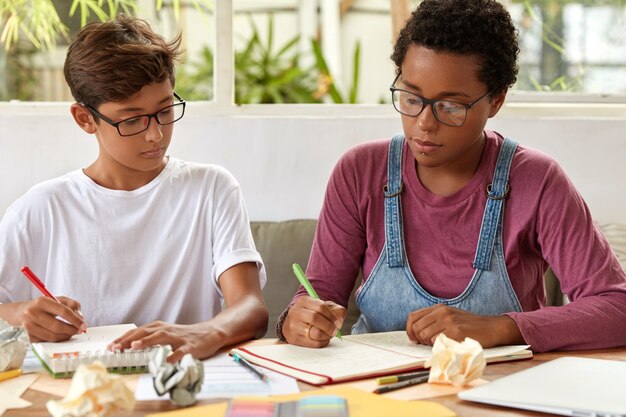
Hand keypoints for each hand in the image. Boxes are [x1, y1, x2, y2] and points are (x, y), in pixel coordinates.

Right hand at [18, 296, 86, 341]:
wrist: (18, 314)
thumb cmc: (42, 306)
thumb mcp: (56, 299)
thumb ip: (71, 304)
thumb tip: (81, 317)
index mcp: (42, 301)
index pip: (64, 311)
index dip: (76, 319)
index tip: (84, 325)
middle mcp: (32, 313)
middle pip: (58, 326)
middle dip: (72, 330)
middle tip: (80, 330)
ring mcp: (28, 326)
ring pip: (52, 336)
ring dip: (66, 336)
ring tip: (72, 333)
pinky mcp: (27, 337)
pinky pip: (47, 341)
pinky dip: (57, 339)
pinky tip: (62, 336)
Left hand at [108, 321, 217, 362]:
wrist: (210, 333)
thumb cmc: (184, 336)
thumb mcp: (165, 334)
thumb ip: (150, 339)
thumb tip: (129, 347)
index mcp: (159, 327)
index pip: (137, 331)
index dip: (123, 338)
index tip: (110, 347)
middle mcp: (167, 330)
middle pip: (145, 332)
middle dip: (129, 339)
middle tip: (115, 348)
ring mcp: (178, 338)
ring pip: (161, 337)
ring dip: (147, 341)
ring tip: (135, 346)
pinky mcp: (190, 346)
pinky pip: (181, 351)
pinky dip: (173, 355)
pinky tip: (167, 361)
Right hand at [282, 296, 345, 347]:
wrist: (295, 322)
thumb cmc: (312, 313)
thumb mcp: (324, 307)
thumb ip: (336, 310)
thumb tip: (340, 320)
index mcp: (304, 301)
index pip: (320, 307)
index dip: (332, 316)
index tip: (337, 322)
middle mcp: (296, 312)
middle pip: (315, 318)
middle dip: (329, 326)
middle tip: (335, 330)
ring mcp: (293, 326)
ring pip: (314, 332)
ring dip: (326, 335)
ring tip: (329, 334)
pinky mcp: (294, 338)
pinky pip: (312, 343)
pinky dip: (322, 342)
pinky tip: (323, 339)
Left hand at [406, 304, 524, 347]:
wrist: (492, 328)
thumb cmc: (470, 326)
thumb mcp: (450, 317)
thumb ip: (434, 321)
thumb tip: (415, 333)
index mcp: (439, 308)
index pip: (413, 317)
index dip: (409, 330)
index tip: (414, 339)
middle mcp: (442, 312)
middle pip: (416, 328)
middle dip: (419, 339)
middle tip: (430, 344)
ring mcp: (449, 321)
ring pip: (424, 336)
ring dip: (429, 344)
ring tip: (440, 344)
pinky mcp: (456, 331)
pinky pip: (436, 341)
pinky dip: (439, 346)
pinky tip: (449, 344)